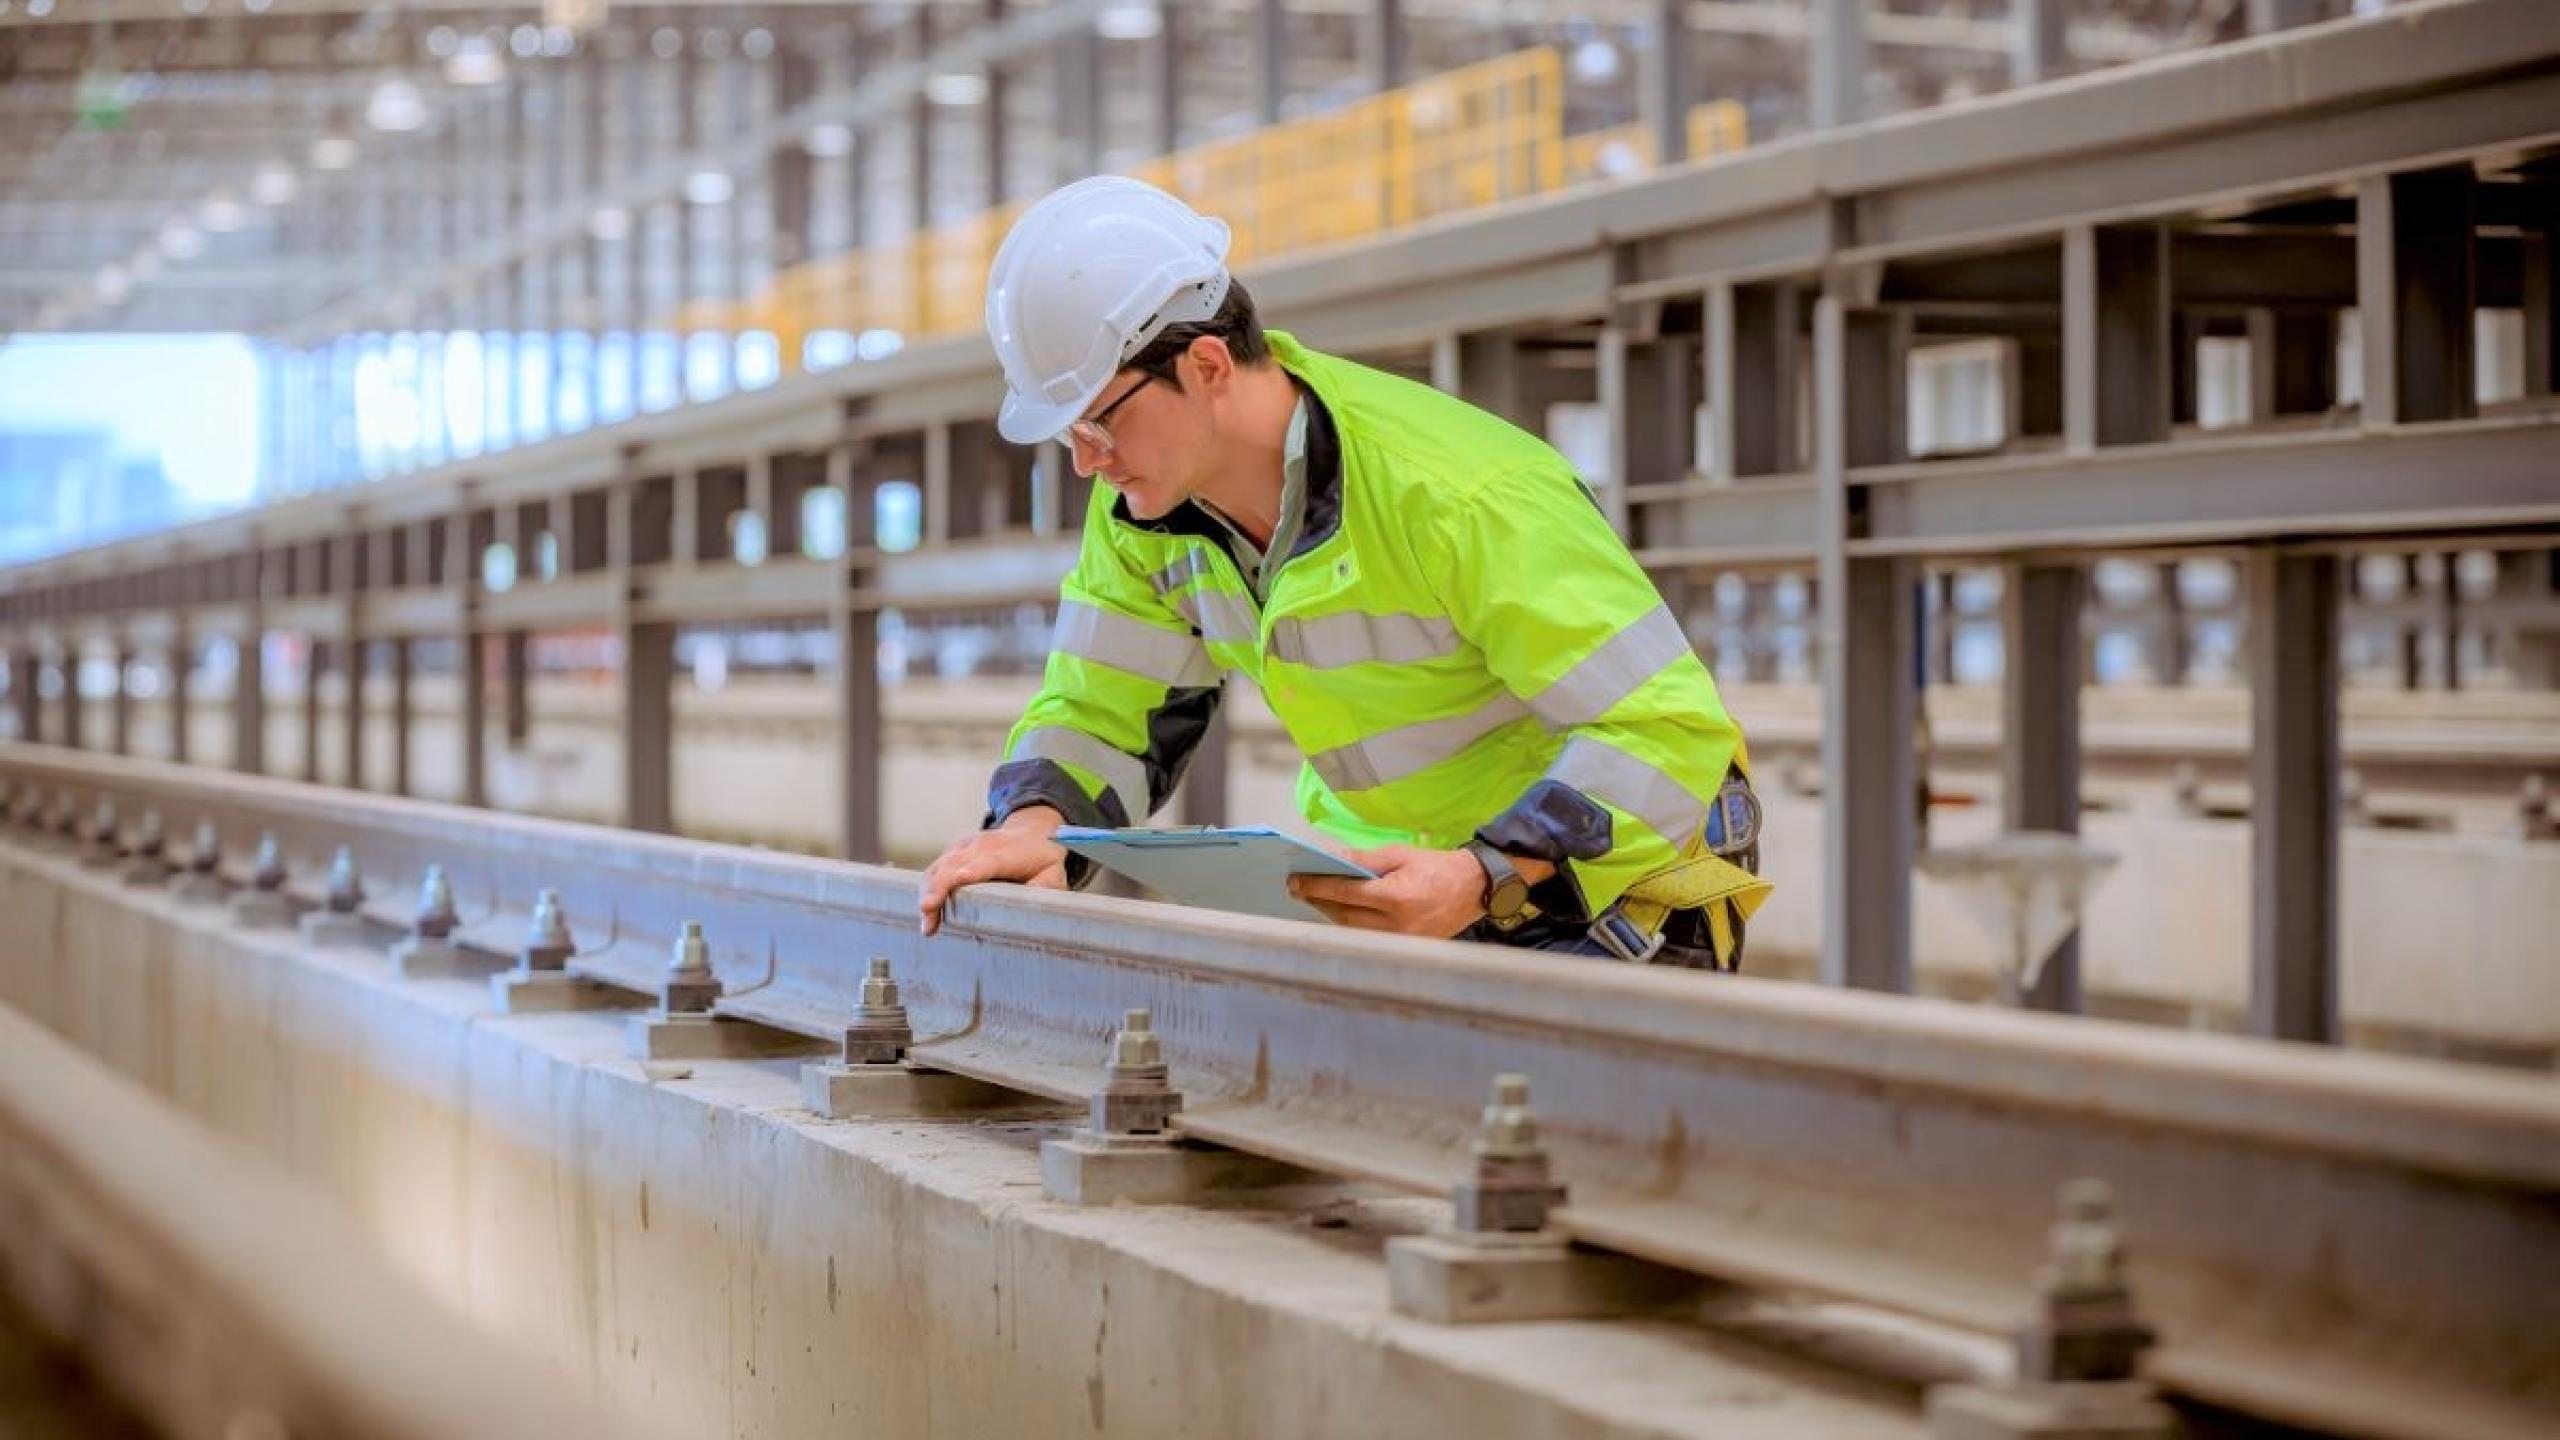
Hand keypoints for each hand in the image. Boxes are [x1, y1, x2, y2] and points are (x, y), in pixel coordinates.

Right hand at [918, 806, 1070, 935]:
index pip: (986, 861)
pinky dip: (928, 888)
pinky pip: (936, 868)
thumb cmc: (1043, 858)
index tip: (957, 880)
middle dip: (938, 890)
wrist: (1033, 831)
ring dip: (928, 893)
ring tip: (927, 924)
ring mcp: (965, 846)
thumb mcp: (1054, 873)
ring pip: (940, 867)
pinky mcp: (955, 850)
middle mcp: (982, 845)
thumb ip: (1046, 889)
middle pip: (954, 865)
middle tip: (929, 919)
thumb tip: (1033, 907)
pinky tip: (927, 911)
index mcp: (1007, 852)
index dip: (971, 871)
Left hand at [1287, 845, 1488, 937]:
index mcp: (1396, 898)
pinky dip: (1351, 922)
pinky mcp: (1404, 947)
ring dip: (1331, 913)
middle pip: (1344, 915)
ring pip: (1353, 929)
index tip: (1294, 881)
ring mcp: (1401, 941)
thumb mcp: (1400, 854)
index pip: (1345, 894)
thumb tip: (1332, 860)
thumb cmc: (1437, 867)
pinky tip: (1340, 910)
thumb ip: (1364, 860)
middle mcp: (1396, 925)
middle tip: (1298, 888)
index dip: (1316, 887)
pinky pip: (1368, 936)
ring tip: (1314, 898)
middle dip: (1319, 901)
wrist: (1474, 888)